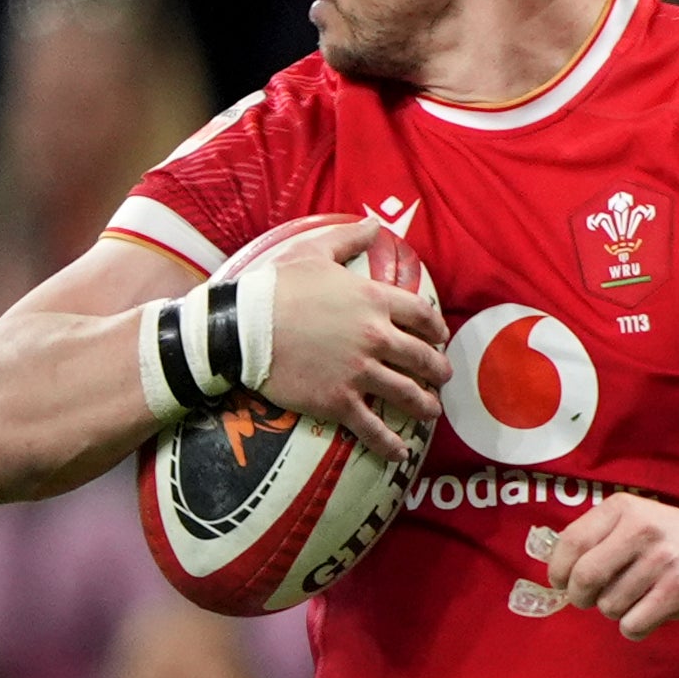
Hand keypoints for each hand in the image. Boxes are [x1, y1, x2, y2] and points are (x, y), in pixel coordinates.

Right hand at [263, 218, 449, 457]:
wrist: (237, 328)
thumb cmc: (273, 286)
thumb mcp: (312, 252)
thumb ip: (348, 239)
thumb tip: (375, 223)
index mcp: (374, 301)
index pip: (423, 316)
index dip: (436, 328)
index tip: (439, 337)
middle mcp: (376, 338)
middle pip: (423, 358)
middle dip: (437, 370)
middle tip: (442, 377)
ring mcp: (360, 373)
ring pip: (407, 394)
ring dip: (424, 406)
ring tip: (430, 412)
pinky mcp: (339, 401)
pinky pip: (373, 427)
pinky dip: (390, 444)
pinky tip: (401, 454)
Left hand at [525, 493, 678, 637]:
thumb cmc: (661, 539)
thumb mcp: (628, 521)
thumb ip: (592, 537)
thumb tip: (556, 573)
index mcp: (623, 509)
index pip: (572, 543)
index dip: (559, 571)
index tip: (562, 583)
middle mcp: (643, 530)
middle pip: (586, 577)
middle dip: (581, 597)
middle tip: (590, 599)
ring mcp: (664, 560)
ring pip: (609, 605)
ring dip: (613, 611)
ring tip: (631, 599)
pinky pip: (634, 624)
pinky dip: (633, 628)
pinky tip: (645, 615)